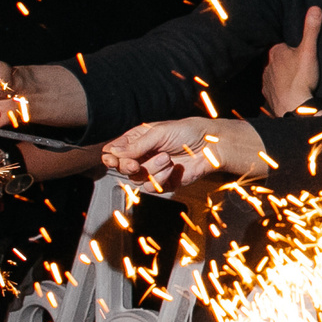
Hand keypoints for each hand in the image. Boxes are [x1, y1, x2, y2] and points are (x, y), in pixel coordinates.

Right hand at [101, 117, 272, 192]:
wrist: (210, 146)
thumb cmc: (186, 132)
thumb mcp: (158, 133)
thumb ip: (135, 145)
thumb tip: (114, 153)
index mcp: (137, 141)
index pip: (114, 152)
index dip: (111, 157)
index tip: (113, 160)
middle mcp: (142, 156)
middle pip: (122, 168)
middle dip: (128, 166)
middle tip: (135, 164)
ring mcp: (153, 170)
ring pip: (137, 179)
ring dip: (151, 169)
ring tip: (167, 158)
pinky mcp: (164, 182)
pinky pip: (152, 188)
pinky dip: (161, 179)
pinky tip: (172, 168)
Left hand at [264, 5, 321, 116]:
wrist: (294, 107)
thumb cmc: (301, 78)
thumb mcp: (309, 51)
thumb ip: (311, 30)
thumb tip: (314, 8)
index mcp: (275, 52)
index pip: (279, 44)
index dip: (288, 46)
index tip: (297, 49)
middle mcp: (266, 65)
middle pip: (275, 59)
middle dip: (284, 60)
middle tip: (297, 63)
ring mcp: (266, 81)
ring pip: (272, 73)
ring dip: (280, 74)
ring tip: (293, 77)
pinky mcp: (268, 95)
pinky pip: (272, 87)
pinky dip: (279, 88)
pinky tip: (287, 90)